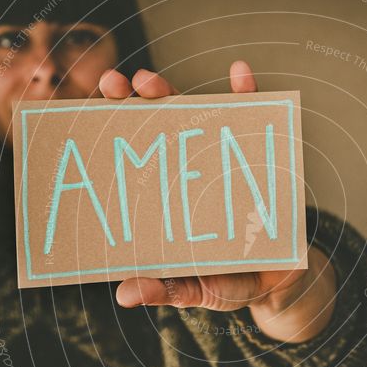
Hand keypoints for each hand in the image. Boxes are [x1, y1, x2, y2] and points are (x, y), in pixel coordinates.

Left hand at [98, 61, 336, 343]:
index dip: (109, 137)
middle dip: (131, 102)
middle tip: (115, 86)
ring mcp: (219, 159)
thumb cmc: (231, 282)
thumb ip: (167, 290)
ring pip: (191, 116)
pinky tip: (239, 72)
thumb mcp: (197, 289)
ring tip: (151, 82)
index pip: (133, 160)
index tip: (86, 116)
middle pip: (154, 128)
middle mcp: (186, 171)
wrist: (280, 279)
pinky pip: (251, 117)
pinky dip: (247, 92)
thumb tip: (126, 294)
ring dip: (171, 93)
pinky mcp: (256, 155)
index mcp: (165, 199)